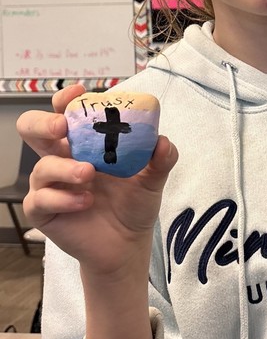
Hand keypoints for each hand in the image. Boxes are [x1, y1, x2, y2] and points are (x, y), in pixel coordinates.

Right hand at [17, 84, 177, 278]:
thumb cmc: (133, 205)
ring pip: (41, 167)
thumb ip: (160, 160)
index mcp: (82, 143)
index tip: (79, 93)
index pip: (65, 112)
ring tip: (88, 174)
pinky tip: (85, 202)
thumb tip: (163, 141)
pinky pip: (41, 199)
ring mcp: (49, 185)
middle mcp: (60, 159)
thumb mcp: (152, 180)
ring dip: (64, 168)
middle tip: (63, 127)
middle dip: (43, 123)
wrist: (127, 245)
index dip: (66, 99)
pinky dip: (63, 198)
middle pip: (32, 129)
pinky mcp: (43, 211)